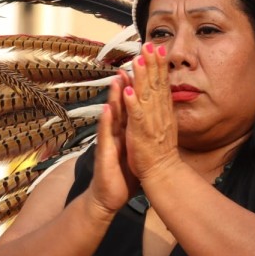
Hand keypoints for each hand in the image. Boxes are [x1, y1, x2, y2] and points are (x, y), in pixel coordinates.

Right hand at [89, 73, 138, 213]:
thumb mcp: (135, 146)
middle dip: (128, 81)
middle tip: (134, 60)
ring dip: (114, 96)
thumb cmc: (123, 171)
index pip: (135, 102)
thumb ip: (138, 130)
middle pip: (123, 102)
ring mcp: (109, 139)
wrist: (109, 195)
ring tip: (118, 77)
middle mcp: (117, 129)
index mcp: (127, 127)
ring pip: (112, 114)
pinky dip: (107, 121)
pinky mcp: (104, 152)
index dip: (142, 84)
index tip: (149, 65)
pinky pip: (106, 135)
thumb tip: (150, 118)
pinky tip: (108, 109)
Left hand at [122, 43, 180, 179]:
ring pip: (146, 96)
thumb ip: (161, 107)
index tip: (157, 48)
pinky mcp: (140, 134)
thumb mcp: (163, 124)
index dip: (159, 65)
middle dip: (152, 64)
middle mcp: (158, 113)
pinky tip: (128, 90)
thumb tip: (158, 91)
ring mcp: (150, 123)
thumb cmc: (160, 150)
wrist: (163, 172)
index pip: (162, 83)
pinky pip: (136, 116)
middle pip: (156, 84)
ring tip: (138, 61)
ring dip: (142, 78)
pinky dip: (132, 103)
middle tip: (149, 45)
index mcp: (163, 111)